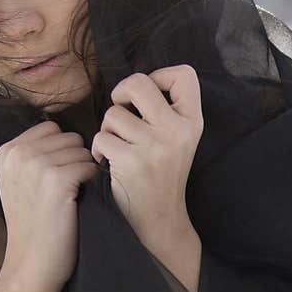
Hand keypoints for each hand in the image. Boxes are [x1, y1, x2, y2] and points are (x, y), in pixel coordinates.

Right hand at [0, 120, 98, 291]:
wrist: (31, 262)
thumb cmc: (32, 222)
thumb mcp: (17, 181)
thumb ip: (31, 153)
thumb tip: (62, 132)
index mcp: (6, 151)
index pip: (50, 128)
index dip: (61, 149)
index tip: (55, 174)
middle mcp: (18, 154)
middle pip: (68, 136)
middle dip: (73, 158)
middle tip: (64, 187)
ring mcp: (36, 165)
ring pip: (81, 150)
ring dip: (83, 171)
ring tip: (69, 195)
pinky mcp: (56, 180)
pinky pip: (88, 166)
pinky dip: (90, 182)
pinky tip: (77, 200)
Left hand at [90, 65, 203, 245]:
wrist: (160, 218)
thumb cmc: (161, 170)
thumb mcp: (177, 137)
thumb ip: (164, 109)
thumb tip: (132, 82)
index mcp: (192, 121)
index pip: (185, 74)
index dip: (159, 75)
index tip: (149, 94)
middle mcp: (177, 130)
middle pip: (139, 83)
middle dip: (121, 92)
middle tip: (122, 109)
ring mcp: (155, 146)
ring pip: (113, 113)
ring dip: (108, 127)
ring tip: (118, 145)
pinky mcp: (132, 161)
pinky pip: (101, 137)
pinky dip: (99, 148)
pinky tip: (109, 161)